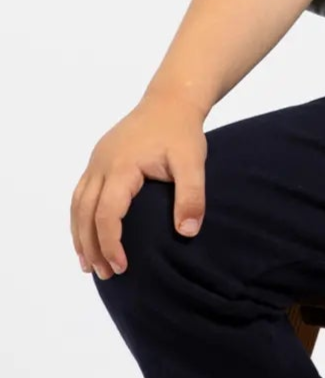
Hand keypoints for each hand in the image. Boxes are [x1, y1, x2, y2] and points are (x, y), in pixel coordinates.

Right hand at [71, 93, 207, 279]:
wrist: (169, 102)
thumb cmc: (182, 134)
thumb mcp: (193, 164)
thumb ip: (191, 197)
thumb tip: (186, 233)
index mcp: (122, 167)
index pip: (108, 213)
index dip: (111, 243)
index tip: (123, 267)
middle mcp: (102, 164)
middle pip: (86, 212)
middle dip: (93, 247)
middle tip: (105, 275)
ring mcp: (97, 162)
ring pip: (78, 204)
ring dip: (81, 236)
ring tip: (89, 266)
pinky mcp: (99, 162)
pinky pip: (81, 195)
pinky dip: (80, 219)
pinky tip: (85, 238)